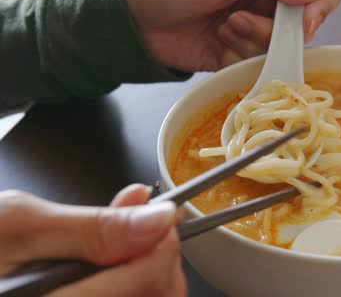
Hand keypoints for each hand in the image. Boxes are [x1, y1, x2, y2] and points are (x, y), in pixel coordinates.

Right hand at [0, 184, 185, 295]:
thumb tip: (157, 215)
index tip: (159, 215)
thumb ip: (91, 226)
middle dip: (162, 261)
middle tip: (147, 228)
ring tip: (127, 244)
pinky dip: (130, 285)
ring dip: (149, 273)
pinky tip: (112, 265)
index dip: (164, 242)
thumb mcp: (16, 223)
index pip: (147, 281)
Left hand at [124, 0, 340, 70]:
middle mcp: (270, 5)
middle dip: (270, 30)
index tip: (302, 24)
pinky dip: (237, 58)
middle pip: (302, 28)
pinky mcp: (242, 57)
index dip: (318, 8)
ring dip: (249, 42)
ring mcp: (257, 32)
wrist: (140, 21)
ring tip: (222, 29)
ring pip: (279, 50)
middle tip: (236, 19)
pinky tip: (217, 43)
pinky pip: (256, 66)